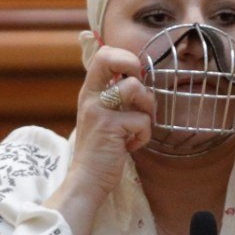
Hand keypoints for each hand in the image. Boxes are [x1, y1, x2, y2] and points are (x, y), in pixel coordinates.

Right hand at [70, 45, 155, 196]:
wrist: (87, 179)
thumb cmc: (102, 150)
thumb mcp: (104, 117)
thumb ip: (116, 99)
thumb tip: (140, 81)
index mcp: (90, 91)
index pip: (103, 54)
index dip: (125, 58)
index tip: (134, 77)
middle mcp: (91, 95)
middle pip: (109, 57)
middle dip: (133, 66)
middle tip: (138, 88)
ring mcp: (98, 109)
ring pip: (134, 87)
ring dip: (147, 107)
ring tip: (139, 126)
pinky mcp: (109, 127)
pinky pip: (142, 120)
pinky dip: (144, 135)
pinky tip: (132, 146)